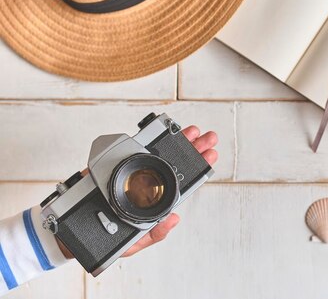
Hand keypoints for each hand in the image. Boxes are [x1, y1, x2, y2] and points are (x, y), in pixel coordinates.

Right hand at [56, 126, 217, 258]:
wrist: (72, 230)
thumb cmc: (107, 238)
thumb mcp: (132, 244)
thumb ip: (153, 235)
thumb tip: (173, 220)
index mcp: (156, 200)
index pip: (182, 182)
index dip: (197, 169)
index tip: (210, 155)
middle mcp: (148, 183)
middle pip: (176, 163)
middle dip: (194, 148)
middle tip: (209, 138)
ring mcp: (132, 171)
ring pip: (159, 152)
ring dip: (177, 140)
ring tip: (194, 131)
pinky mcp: (115, 164)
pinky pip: (133, 149)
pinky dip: (148, 138)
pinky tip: (163, 130)